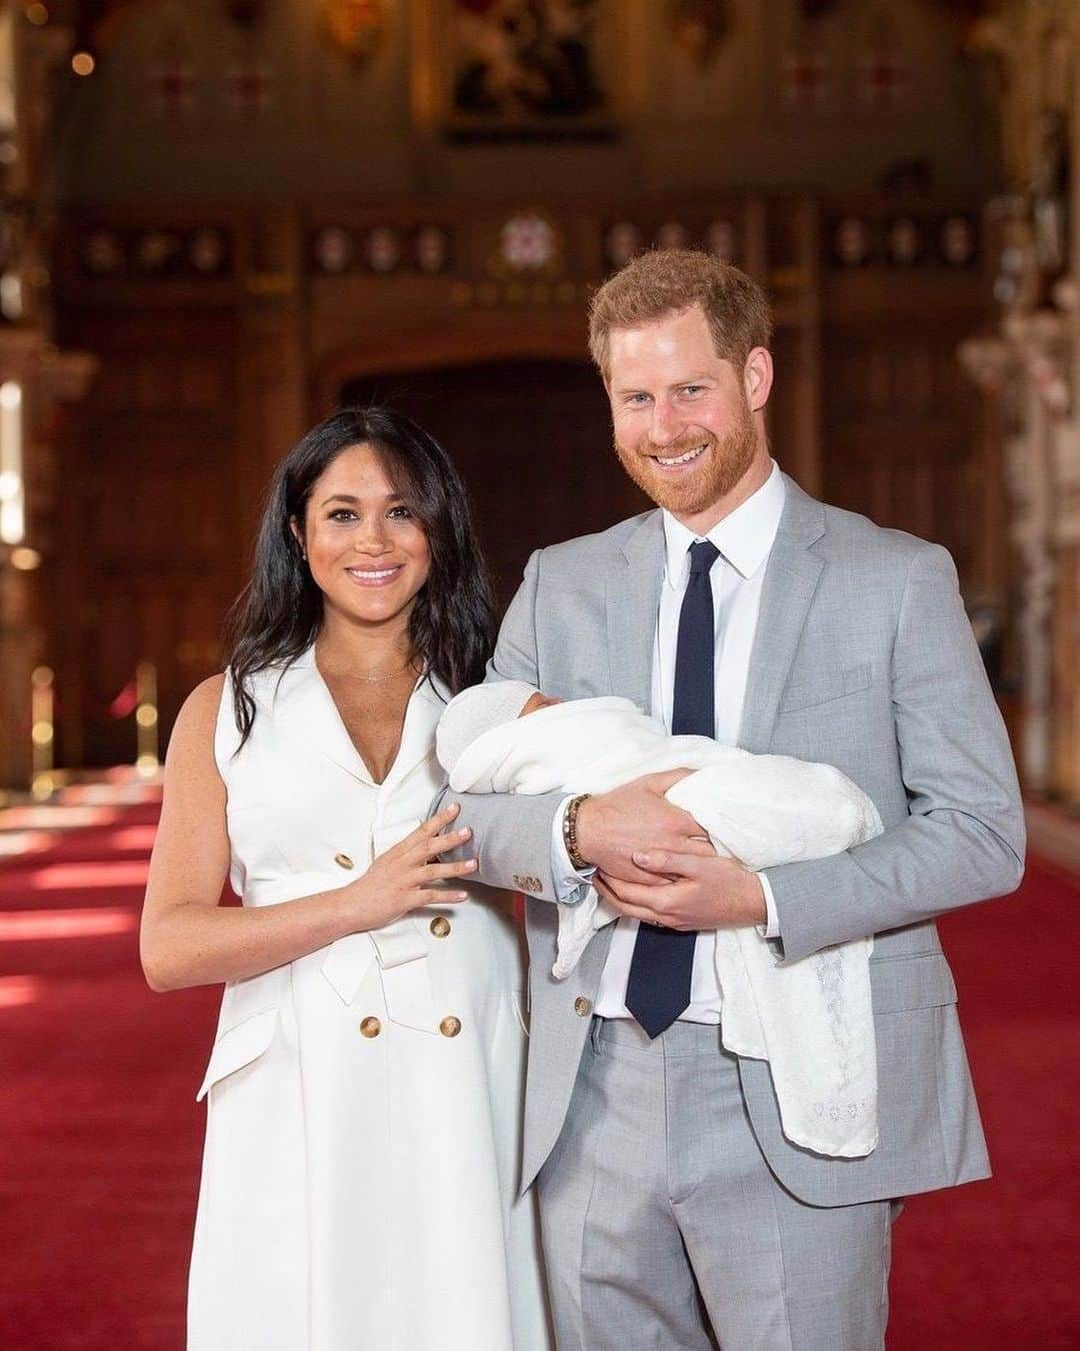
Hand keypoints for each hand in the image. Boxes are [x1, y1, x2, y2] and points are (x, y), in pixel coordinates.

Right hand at [347, 803, 475, 929]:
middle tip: (468, 831)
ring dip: (455, 868)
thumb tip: (424, 842)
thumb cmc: (370, 885)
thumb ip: (406, 852)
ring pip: (432, 871)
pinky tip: (463, 895)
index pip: (421, 832)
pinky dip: (448, 896)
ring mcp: (403, 882)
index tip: (454, 809)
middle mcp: (401, 864)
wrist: (351, 905)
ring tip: (473, 864)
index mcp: (397, 853)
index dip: (439, 820)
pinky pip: (430, 896)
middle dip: (449, 838)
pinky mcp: (404, 899)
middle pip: (428, 847)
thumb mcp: (387, 862)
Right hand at [575, 770, 713, 884]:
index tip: (724, 827)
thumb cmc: (618, 805)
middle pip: (708, 852)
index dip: (721, 828)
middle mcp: (673, 845)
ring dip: (701, 866)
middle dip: (716, 849)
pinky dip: (682, 879)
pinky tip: (686, 875)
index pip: (713, 828)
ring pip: (693, 870)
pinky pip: (674, 883)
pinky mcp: (650, 879)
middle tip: (721, 846)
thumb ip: (678, 776)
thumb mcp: (648, 783)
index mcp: (676, 821)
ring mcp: (662, 865)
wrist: (588, 830)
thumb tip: (701, 773)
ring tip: (709, 863)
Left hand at [594, 849, 765, 929]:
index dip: (608, 880)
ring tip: (610, 880)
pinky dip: (636, 902)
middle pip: (625, 907)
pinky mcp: (681, 921)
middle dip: (607, 891)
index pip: (625, 893)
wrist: (754, 904)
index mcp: (666, 901)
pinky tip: (637, 889)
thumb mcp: (700, 864)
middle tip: (595, 873)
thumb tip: (637, 856)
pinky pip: (649, 914)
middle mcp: (666, 916)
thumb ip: (668, 860)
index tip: (597, 864)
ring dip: (620, 898)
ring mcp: (674, 922)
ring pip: (636, 913)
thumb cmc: (730, 881)